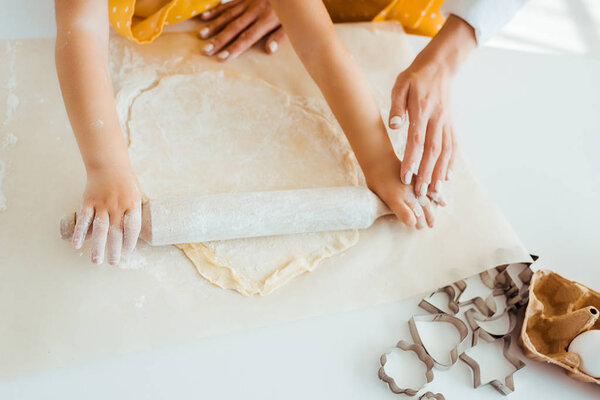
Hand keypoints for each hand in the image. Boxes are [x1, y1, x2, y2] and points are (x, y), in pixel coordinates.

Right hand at [72, 165, 141, 265]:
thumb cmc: (126, 183)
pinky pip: (84, 219)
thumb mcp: (138, 194)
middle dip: (114, 249)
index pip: (132, 227)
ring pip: (100, 229)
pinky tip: (76, 244)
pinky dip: (79, 232)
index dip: (130, 241)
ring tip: (96, 261)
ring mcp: (102, 204)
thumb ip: (138, 212)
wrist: (109, 165)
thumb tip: (143, 231)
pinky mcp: (88, 201)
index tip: (127, 252)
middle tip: (113, 262)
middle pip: (116, 232)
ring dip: (97, 246)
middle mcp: (117, 205)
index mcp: (132, 204)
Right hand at [198, 0, 285, 60]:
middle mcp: (254, 11)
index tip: (222, 57)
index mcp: (266, 19)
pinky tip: (205, 17)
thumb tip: (270, 50)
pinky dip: (216, 11)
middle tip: (205, 51)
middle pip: (234, 28)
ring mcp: (248, 2)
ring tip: (201, 36)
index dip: (235, 48)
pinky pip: (228, 4)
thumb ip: (281, 36)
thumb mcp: (292, 24)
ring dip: (214, 26)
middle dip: (219, 40)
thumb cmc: (292, 9)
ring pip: (228, 15)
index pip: (248, 37)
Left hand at [365, 154, 435, 228]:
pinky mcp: (417, 177)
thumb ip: (388, 207)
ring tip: (433, 223)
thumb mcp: (376, 196)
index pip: (407, 215)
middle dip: (423, 220)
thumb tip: (396, 216)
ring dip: (430, 213)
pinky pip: (429, 188)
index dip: (412, 222)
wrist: (379, 159)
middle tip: (425, 227)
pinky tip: (443, 203)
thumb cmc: (374, 180)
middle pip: (418, 210)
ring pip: (426, 201)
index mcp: (393, 199)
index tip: (415, 226)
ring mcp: (412, 185)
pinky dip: (437, 196)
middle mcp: (404, 193)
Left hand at [388, 16, 475, 203]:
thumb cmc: (415, 77)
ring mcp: (447, 122)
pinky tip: (448, 177)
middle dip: (427, 174)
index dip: (411, 160)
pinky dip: (451, 163)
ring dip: (440, 173)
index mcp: (422, 110)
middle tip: (420, 193)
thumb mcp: (400, 85)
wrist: (440, 66)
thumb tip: (394, 126)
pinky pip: (453, 146)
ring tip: (435, 192)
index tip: (404, 177)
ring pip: (445, 152)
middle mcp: (437, 119)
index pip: (416, 140)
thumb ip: (396, 106)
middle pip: (433, 151)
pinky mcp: (451, 124)